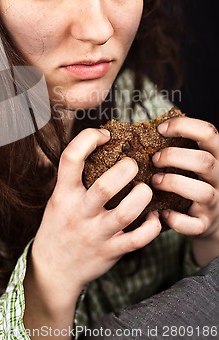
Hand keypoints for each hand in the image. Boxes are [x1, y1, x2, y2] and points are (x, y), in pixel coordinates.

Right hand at [24, 128, 160, 333]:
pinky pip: (138, 239)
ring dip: (141, 197)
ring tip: (146, 189)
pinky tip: (154, 217)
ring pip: (125, 214)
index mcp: (64, 194)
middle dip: (125, 170)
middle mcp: (79, 212)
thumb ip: (75, 179)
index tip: (104, 135)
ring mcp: (95, 234)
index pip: (71, 158)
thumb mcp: (58, 198)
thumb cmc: (59, 225)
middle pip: (105, 187)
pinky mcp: (111, 252)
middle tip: (132, 164)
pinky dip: (152, 226)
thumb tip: (103, 145)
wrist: (52, 269)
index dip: (88, 138)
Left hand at [152, 116, 218, 266]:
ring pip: (203, 192)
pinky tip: (162, 213)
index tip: (161, 129)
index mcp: (214, 156)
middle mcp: (218, 177)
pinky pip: (194, 224)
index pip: (208, 133)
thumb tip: (140, 129)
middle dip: (174, 157)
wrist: (207, 218)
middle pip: (205, 161)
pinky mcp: (204, 224)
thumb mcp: (189, 161)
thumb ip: (176, 147)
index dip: (184, 126)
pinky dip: (176, 220)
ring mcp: (213, 202)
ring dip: (174, 184)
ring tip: (155, 182)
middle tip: (154, 159)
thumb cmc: (189, 181)